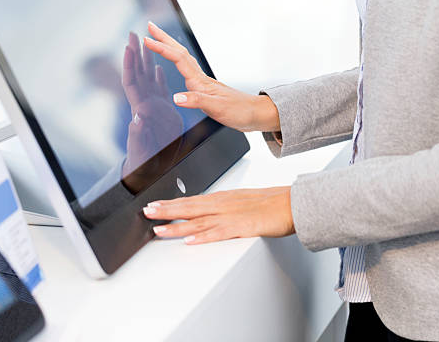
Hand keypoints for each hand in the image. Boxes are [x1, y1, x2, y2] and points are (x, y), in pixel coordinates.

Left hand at [121, 32, 183, 192]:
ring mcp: (153, 107)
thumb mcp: (141, 150)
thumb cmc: (143, 163)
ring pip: (148, 79)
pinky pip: (159, 90)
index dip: (129, 65)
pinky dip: (158, 77)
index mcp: (140, 110)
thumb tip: (137, 118)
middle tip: (133, 34)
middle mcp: (145, 105)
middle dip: (135, 54)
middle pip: (138, 75)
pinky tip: (158, 68)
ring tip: (145, 44)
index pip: (131, 82)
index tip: (128, 47)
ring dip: (146, 61)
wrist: (149, 172)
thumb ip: (138, 134)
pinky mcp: (163, 112)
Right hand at [143, 21, 279, 132]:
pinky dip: (177, 61)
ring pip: (183, 58)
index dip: (162, 49)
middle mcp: (200, 78)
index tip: (147, 39)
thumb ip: (196, 101)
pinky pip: (186, 69)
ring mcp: (203, 82)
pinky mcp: (205, 88)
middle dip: (164, 39)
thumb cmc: (238, 111)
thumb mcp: (216, 108)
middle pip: (180, 53)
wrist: (254, 114)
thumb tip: (176, 97)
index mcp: (200, 81)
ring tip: (157, 38)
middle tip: (150, 26)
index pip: (178, 59)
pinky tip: (176, 62)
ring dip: (169, 47)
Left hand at [143, 186, 294, 244]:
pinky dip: (203, 237)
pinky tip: (190, 240)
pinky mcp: (242, 228)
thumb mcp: (242, 199)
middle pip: (189, 208)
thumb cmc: (271, 202)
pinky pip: (219, 234)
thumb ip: (225, 204)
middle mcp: (223, 204)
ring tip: (158, 228)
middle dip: (166, 211)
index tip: (154, 204)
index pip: (191, 200)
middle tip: (146, 212)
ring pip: (199, 221)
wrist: (292, 202)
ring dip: (177, 225)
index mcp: (223, 197)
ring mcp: (231, 216)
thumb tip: (208, 209)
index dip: (171, 203)